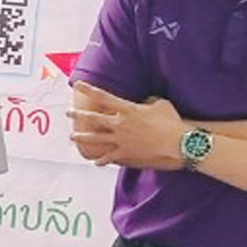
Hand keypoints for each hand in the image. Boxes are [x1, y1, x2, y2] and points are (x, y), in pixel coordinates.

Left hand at [69, 82, 188, 169]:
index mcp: (127, 109)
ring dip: (82, 138)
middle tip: (68, 112)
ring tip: (72, 137)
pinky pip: (109, 157)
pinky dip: (102, 160)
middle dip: (78, 115)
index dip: (89, 89)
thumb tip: (144, 101)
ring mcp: (121, 139)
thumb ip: (148, 101)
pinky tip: (95, 162)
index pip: (103, 96)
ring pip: (95, 139)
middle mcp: (120, 124)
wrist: (178, 143)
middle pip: (93, 119)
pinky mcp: (125, 153)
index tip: (78, 84)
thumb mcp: (160, 104)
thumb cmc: (171, 122)